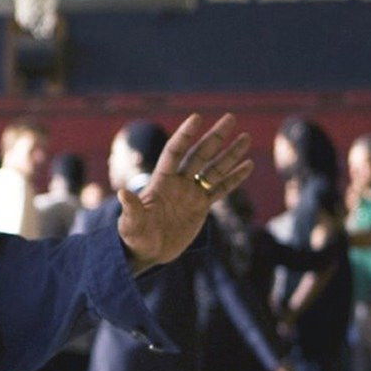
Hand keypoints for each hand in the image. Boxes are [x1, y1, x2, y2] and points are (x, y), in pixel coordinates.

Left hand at [118, 113, 253, 272]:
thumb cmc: (134, 237)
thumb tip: (122, 194)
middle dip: (215, 137)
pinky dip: (234, 178)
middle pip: (199, 155)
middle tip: (230, 117)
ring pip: (214, 170)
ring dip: (230, 154)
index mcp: (161, 182)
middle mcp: (178, 183)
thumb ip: (132, 209)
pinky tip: (248, 165)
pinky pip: (220, 189)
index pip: (174, 152)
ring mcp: (190, 194)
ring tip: (246, 137)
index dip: (185, 135)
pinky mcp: (200, 207)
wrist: (146, 252)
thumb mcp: (131, 224)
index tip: (197, 118)